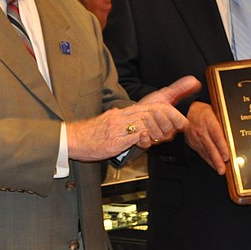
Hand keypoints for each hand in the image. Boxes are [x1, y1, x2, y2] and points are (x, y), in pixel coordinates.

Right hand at [68, 101, 188, 160]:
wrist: (71, 140)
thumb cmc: (87, 136)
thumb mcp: (106, 124)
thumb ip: (119, 122)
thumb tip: (130, 124)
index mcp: (119, 113)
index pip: (146, 107)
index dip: (164, 111)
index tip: (176, 117)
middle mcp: (119, 117)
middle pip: (150, 111)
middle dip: (168, 117)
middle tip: (179, 124)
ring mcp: (117, 128)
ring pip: (145, 122)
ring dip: (159, 129)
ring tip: (165, 136)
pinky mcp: (114, 140)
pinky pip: (135, 136)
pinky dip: (146, 138)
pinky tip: (148, 143)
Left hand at [131, 76, 198, 145]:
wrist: (134, 113)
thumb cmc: (151, 106)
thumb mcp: (165, 95)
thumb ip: (180, 89)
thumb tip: (194, 81)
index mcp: (174, 123)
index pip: (181, 124)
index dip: (175, 116)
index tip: (167, 107)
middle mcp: (167, 132)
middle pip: (168, 128)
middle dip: (160, 117)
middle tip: (153, 108)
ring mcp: (155, 138)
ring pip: (157, 135)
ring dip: (151, 124)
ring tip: (145, 115)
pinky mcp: (144, 142)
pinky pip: (146, 144)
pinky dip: (144, 138)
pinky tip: (141, 131)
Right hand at [184, 101, 229, 173]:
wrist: (186, 109)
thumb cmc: (203, 110)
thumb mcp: (215, 111)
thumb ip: (223, 122)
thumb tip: (235, 133)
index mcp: (208, 120)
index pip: (216, 135)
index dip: (222, 147)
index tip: (227, 156)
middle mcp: (200, 130)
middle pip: (210, 147)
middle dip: (217, 159)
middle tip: (223, 169)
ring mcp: (194, 137)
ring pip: (205, 151)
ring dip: (213, 162)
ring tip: (220, 170)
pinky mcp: (191, 142)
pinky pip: (200, 152)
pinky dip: (207, 159)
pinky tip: (212, 164)